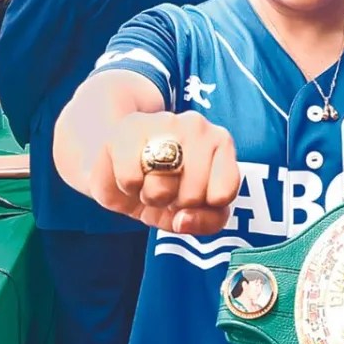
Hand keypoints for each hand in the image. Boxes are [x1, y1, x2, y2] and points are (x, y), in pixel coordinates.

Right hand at [88, 111, 239, 233]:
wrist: (119, 156)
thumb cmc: (165, 185)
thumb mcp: (192, 210)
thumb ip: (206, 221)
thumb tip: (182, 220)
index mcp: (222, 144)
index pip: (224, 193)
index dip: (204, 207)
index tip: (193, 197)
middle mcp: (199, 127)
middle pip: (192, 196)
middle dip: (174, 202)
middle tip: (166, 187)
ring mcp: (165, 123)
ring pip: (161, 189)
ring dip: (149, 197)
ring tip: (148, 180)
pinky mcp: (130, 128)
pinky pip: (131, 180)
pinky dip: (127, 187)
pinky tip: (132, 171)